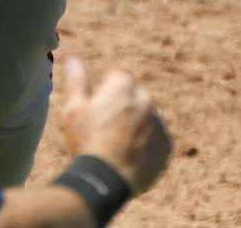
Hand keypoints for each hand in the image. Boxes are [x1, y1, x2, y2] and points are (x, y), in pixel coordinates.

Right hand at [55, 58, 171, 197]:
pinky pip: (156, 138)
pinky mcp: (167, 145)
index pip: (117, 77)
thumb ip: (76, 81)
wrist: (109, 180)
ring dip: (136, 125)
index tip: (97, 109)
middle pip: (134, 96)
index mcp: (123, 85)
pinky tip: (129, 156)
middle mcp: (146, 99)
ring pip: (146, 117)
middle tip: (105, 129)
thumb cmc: (87, 141)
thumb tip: (74, 60)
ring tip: (117, 146)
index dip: (105, 92)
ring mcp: (159, 122)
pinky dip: (146, 144)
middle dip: (123, 107)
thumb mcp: (74, 109)